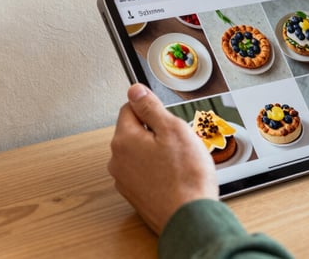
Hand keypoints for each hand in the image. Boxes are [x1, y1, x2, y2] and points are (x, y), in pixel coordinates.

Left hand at [108, 84, 218, 234]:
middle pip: (135, 131)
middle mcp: (118, 160)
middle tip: (179, 141)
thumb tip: (135, 90)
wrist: (190, 217)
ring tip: (180, 161)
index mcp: (124, 140)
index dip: (151, 108)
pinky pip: (144, 172)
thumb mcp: (173, 129)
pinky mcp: (135, 195)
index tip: (166, 115)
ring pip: (140, 153)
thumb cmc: (185, 177)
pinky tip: (175, 176)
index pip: (129, 108)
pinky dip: (157, 170)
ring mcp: (125, 180)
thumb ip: (151, 107)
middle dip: (156, 132)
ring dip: (157, 152)